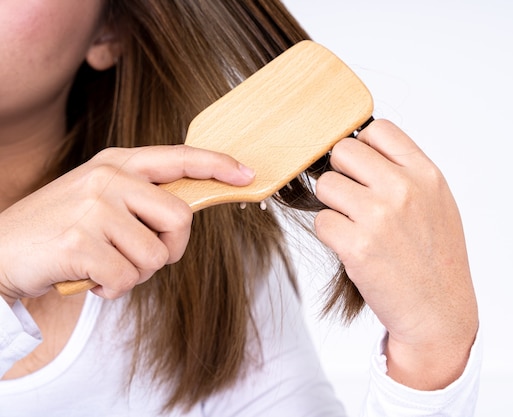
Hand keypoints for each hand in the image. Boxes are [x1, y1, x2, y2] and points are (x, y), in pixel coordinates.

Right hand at [0, 145, 253, 304]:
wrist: (0, 251)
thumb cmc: (61, 230)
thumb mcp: (101, 197)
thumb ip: (141, 198)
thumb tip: (188, 213)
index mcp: (117, 162)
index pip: (179, 157)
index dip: (217, 164)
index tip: (246, 174)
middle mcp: (108, 177)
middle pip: (180, 218)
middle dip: (171, 248)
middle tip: (141, 257)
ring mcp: (94, 207)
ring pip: (156, 256)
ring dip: (136, 273)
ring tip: (104, 265)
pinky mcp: (81, 242)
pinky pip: (127, 279)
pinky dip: (113, 290)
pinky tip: (89, 278)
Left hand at [314, 119, 477, 389]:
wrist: (439, 311)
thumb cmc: (437, 258)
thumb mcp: (437, 203)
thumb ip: (406, 171)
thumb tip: (364, 146)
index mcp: (426, 174)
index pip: (377, 129)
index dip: (362, 146)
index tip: (362, 167)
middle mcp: (403, 189)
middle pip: (342, 151)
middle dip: (341, 173)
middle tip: (351, 197)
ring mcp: (378, 217)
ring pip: (325, 185)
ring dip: (332, 205)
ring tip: (354, 225)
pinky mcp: (356, 247)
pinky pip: (320, 222)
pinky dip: (330, 234)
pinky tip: (351, 246)